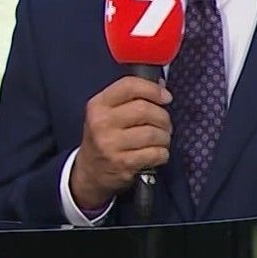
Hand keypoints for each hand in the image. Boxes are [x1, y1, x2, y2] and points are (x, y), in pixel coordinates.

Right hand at [67, 76, 172, 209]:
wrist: (90, 172)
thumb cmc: (104, 138)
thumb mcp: (107, 113)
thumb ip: (131, 97)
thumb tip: (161, 85)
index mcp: (98, 105)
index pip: (129, 86)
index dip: (153, 89)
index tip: (166, 97)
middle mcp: (101, 123)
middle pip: (145, 110)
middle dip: (163, 117)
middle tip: (164, 124)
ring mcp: (110, 144)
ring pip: (153, 133)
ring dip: (164, 137)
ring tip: (161, 140)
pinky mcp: (122, 164)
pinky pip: (155, 153)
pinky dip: (162, 153)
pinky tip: (156, 153)